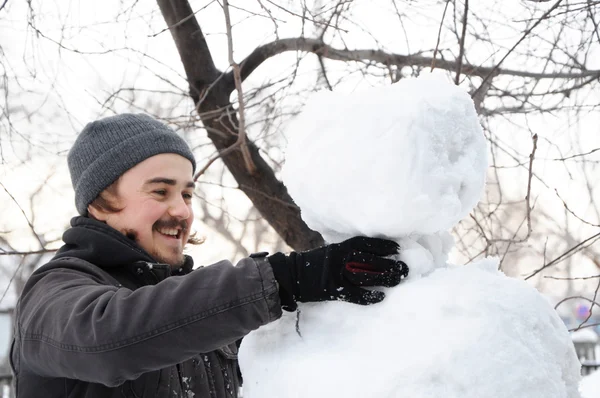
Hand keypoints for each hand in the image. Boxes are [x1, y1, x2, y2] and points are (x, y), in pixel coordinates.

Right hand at [268, 236, 408, 310]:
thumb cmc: (316, 263)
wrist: (294, 275)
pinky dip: (370, 296)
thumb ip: (350, 251)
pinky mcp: (335, 290)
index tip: (398, 249)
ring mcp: (339, 274)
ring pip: (368, 276)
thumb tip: (374, 254)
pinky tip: (381, 296)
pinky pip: (356, 295)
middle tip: (405, 269)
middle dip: (391, 265)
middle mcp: (343, 258)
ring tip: (398, 280)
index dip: (386, 246)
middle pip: (373, 260)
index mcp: (343, 246)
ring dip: (385, 279)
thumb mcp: (333, 251)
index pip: (369, 243)